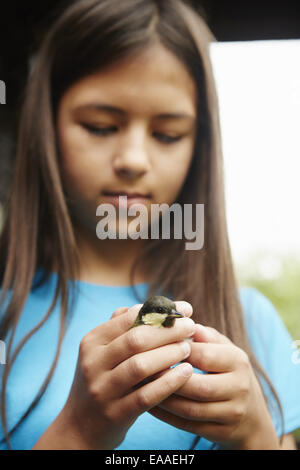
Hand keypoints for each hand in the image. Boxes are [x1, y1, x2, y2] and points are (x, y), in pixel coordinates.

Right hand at [60, 302, 195, 448]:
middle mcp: (93, 363)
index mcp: (92, 341)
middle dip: (168, 331)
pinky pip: (146, 396)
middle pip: (136, 340)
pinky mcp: (115, 414)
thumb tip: (160, 305)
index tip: (185, 309)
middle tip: (190, 327)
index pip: (128, 317)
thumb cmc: (102, 379)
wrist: (80, 425)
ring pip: (140, 366)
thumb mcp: (103, 350)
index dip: (160, 311)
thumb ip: (125, 326)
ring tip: (188, 348)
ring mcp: (102, 390)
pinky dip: (169, 382)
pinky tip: (186, 373)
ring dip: (169, 354)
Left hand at [149, 324, 279, 448]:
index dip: (177, 351)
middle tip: (142, 368)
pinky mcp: (221, 433)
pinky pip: (187, 426)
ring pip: (190, 409)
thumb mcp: (224, 348)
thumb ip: (204, 335)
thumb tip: (183, 321)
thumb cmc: (229, 371)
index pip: (204, 355)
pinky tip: (150, 402)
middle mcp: (238, 388)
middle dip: (166, 378)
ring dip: (162, 398)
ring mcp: (231, 413)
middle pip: (197, 386)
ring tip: (141, 386)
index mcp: (238, 361)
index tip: (153, 345)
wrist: (252, 415)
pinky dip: (166, 415)